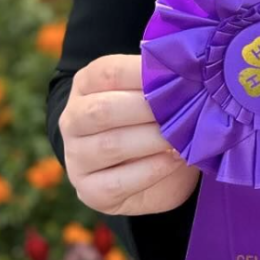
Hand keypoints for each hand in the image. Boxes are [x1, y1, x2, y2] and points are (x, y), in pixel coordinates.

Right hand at [60, 54, 199, 216]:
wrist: (156, 169)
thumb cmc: (158, 119)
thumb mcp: (157, 94)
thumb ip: (163, 80)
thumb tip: (187, 68)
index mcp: (86, 84)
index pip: (107, 72)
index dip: (142, 72)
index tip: (177, 74)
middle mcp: (73, 119)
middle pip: (102, 110)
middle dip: (148, 108)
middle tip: (184, 106)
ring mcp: (77, 158)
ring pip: (111, 145)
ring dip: (153, 139)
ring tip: (183, 135)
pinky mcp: (89, 191)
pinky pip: (117, 182)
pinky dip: (152, 170)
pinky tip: (175, 159)